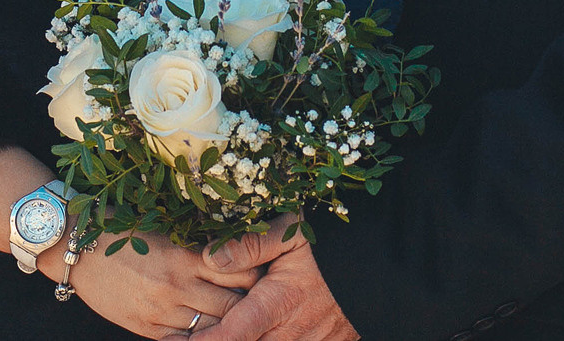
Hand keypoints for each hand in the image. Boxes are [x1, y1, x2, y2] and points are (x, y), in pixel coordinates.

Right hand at [62, 232, 261, 338]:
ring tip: (236, 317)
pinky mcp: (147, 329)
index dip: (256, 276)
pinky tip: (208, 329)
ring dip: (226, 324)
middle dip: (247, 305)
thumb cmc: (123, 230)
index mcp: (184, 257)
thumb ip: (196, 250)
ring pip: (210, 328)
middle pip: (231, 306)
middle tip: (259, 301)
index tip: (264, 273)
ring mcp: (161, 312)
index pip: (238, 273)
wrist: (79, 249)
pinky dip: (199, 336)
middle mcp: (176, 287)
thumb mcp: (165, 233)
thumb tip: (232, 255)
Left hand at [192, 221, 357, 340]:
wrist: (377, 270)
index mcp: (278, 304)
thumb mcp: (292, 233)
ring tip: (210, 331)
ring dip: (239, 339)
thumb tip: (210, 258)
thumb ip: (251, 243)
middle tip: (185, 334)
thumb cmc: (332, 247)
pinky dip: (265, 339)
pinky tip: (250, 330)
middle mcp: (288, 334)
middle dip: (212, 340)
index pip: (230, 335)